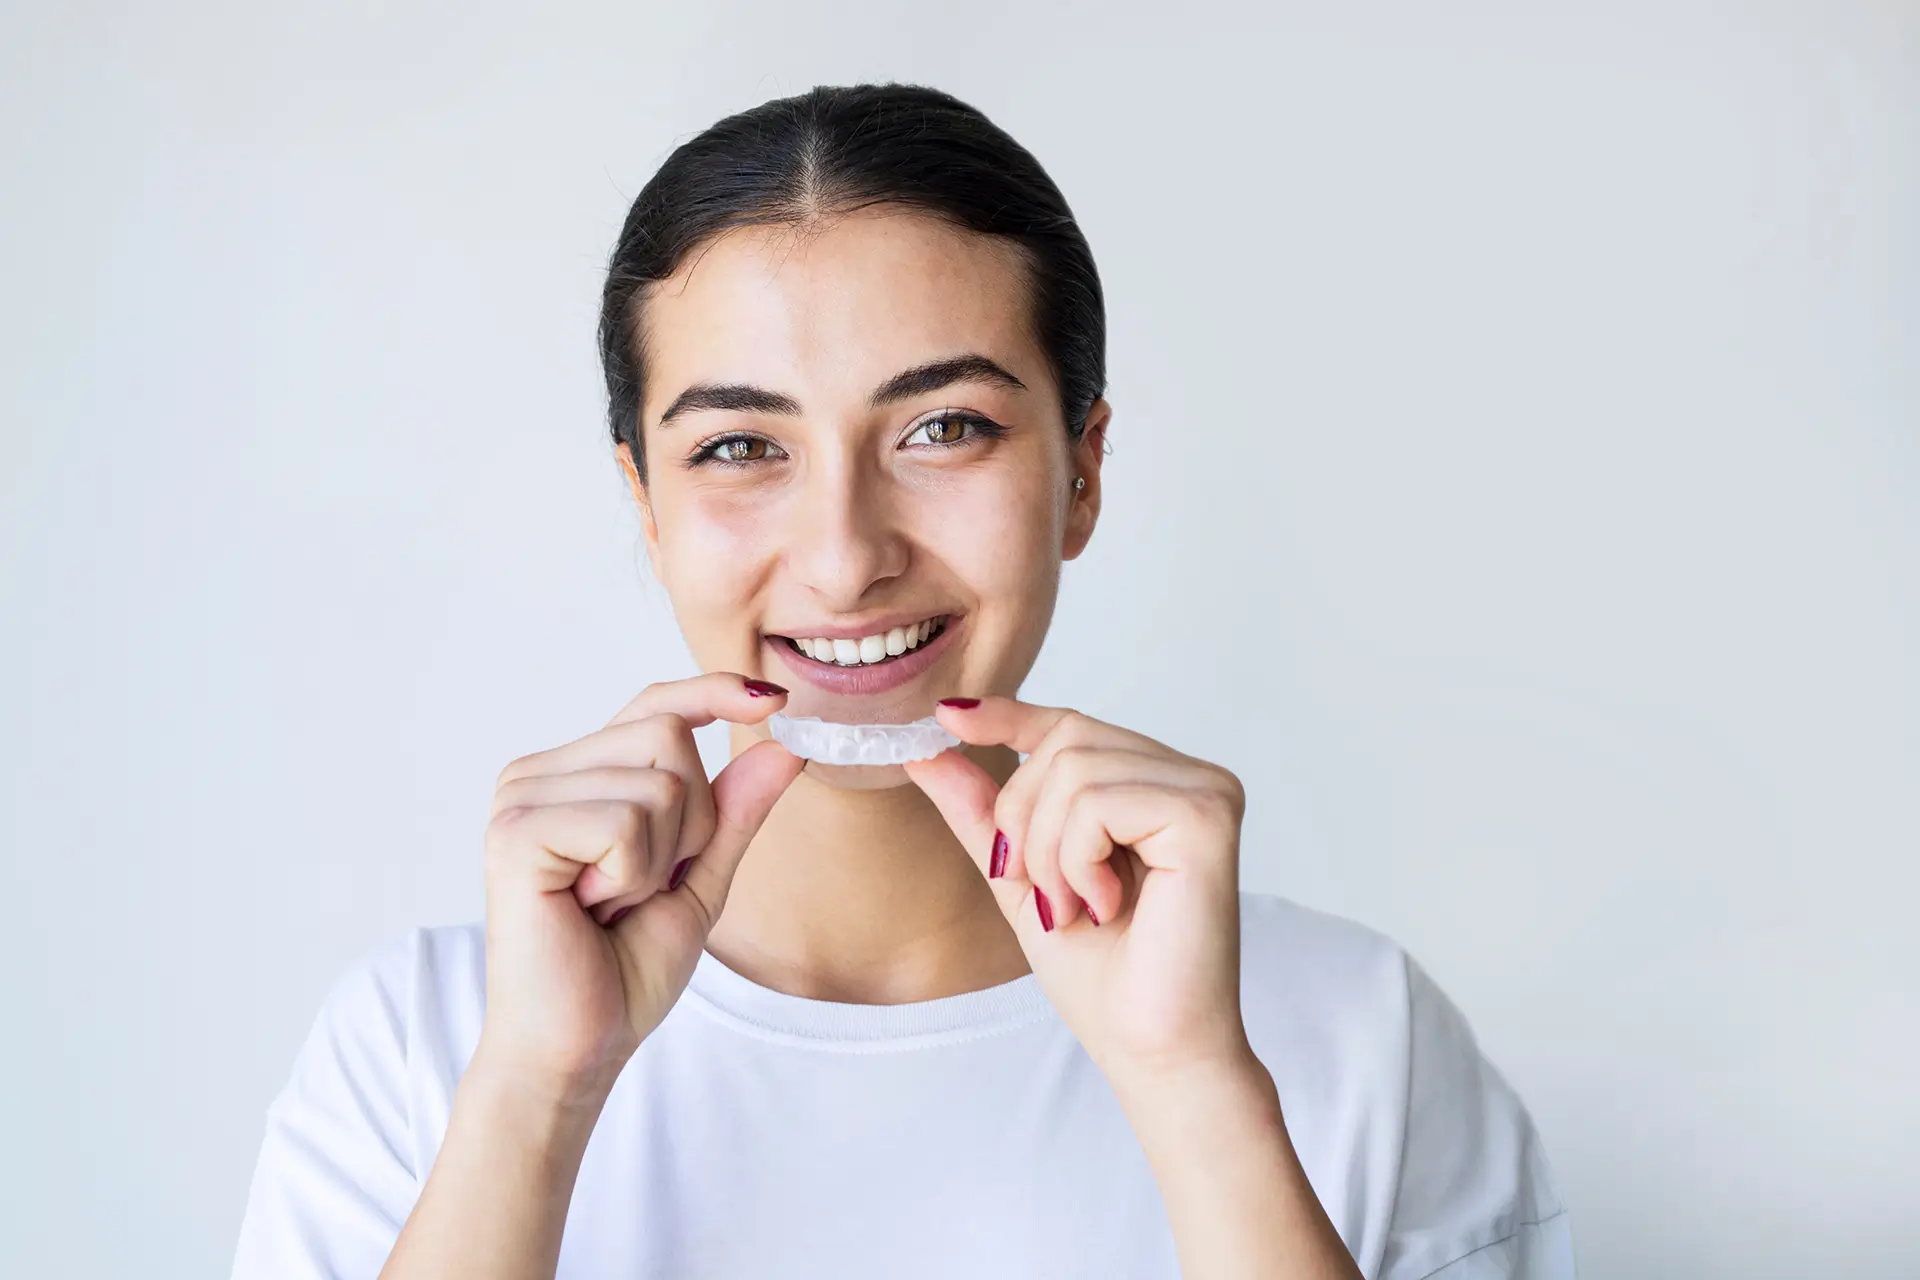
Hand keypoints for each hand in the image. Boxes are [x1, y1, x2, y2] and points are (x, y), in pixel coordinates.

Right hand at [474, 673, 803, 1101]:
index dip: (712, 692)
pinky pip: (628, 821)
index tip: (773, 699)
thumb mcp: (699, 881)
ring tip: (610, 904)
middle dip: (691, 823)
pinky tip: (591, 909)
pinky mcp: (517, 829)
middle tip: (639, 888)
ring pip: (659, 781)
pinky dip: (633, 875)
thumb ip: (733, 813)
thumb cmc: (622, 972)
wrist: (576, 1048)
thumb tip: (784, 745)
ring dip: (661, 859)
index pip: (654, 705)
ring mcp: (521, 796)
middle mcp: (539, 773)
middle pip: (669, 735)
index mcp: (575, 776)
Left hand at [904, 697, 1252, 1086]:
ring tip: (1080, 907)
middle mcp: (1189, 777)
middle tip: (1048, 895)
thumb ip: (985, 814)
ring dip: (1051, 851)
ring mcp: (1206, 790)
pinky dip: (1078, 859)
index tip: (947, 716)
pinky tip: (1107, 905)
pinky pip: (1100, 800)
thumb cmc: (1103, 978)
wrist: (1150, 1050)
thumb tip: (927, 750)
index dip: (1009, 716)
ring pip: (1074, 767)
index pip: (1072, 725)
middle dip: (1025, 819)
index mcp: (1154, 786)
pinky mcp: (1207, 814)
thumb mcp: (1023, 880)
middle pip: (1066, 739)